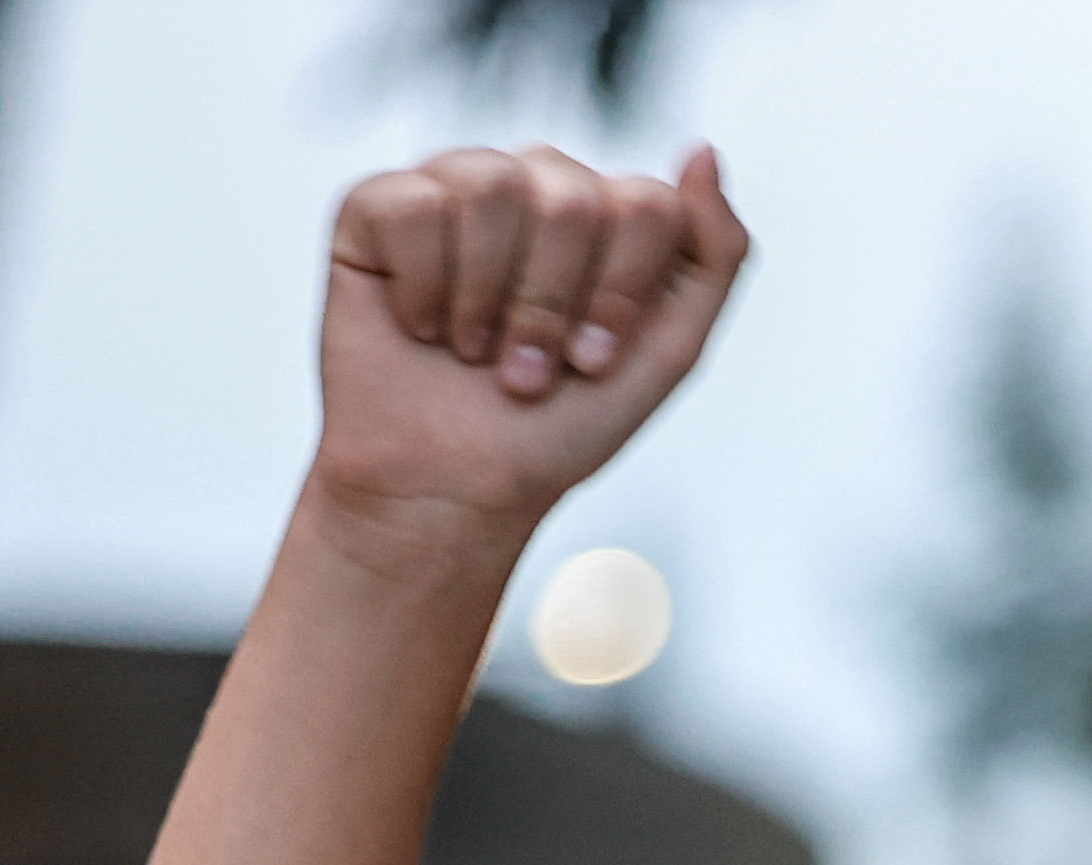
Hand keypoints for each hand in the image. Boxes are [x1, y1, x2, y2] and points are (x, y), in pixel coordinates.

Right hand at [314, 144, 749, 563]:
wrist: (453, 484)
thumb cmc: (557, 425)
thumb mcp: (667, 352)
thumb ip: (713, 253)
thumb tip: (702, 152)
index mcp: (609, 212)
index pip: (646, 204)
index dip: (621, 296)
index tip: (593, 361)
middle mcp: (534, 183)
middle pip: (572, 198)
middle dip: (552, 306)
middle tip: (528, 368)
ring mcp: (455, 185)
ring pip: (492, 186)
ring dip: (488, 299)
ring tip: (474, 351)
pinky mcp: (377, 205)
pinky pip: (413, 206)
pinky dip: (423, 287)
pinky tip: (422, 325)